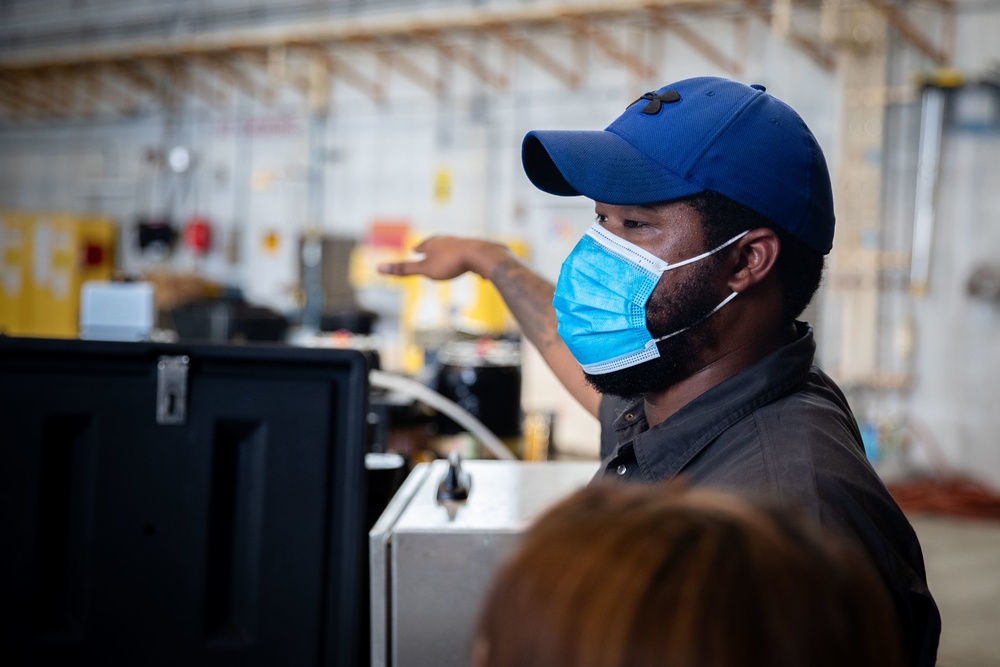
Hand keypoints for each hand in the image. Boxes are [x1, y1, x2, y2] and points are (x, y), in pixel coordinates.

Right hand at [377, 236, 510, 280]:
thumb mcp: (425, 269)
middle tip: (430, 247)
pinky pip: (471, 255)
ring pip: (455, 247)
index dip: (420, 248)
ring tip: (449, 255)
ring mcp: (465, 244)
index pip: (424, 245)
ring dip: (450, 251)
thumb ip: (404, 269)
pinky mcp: (479, 250)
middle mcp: (449, 240)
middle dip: (434, 246)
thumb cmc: (451, 263)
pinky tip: (471, 264)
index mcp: (435, 243)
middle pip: (439, 242)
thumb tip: (378, 268)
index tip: (416, 249)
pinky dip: (467, 258)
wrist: (481, 256)